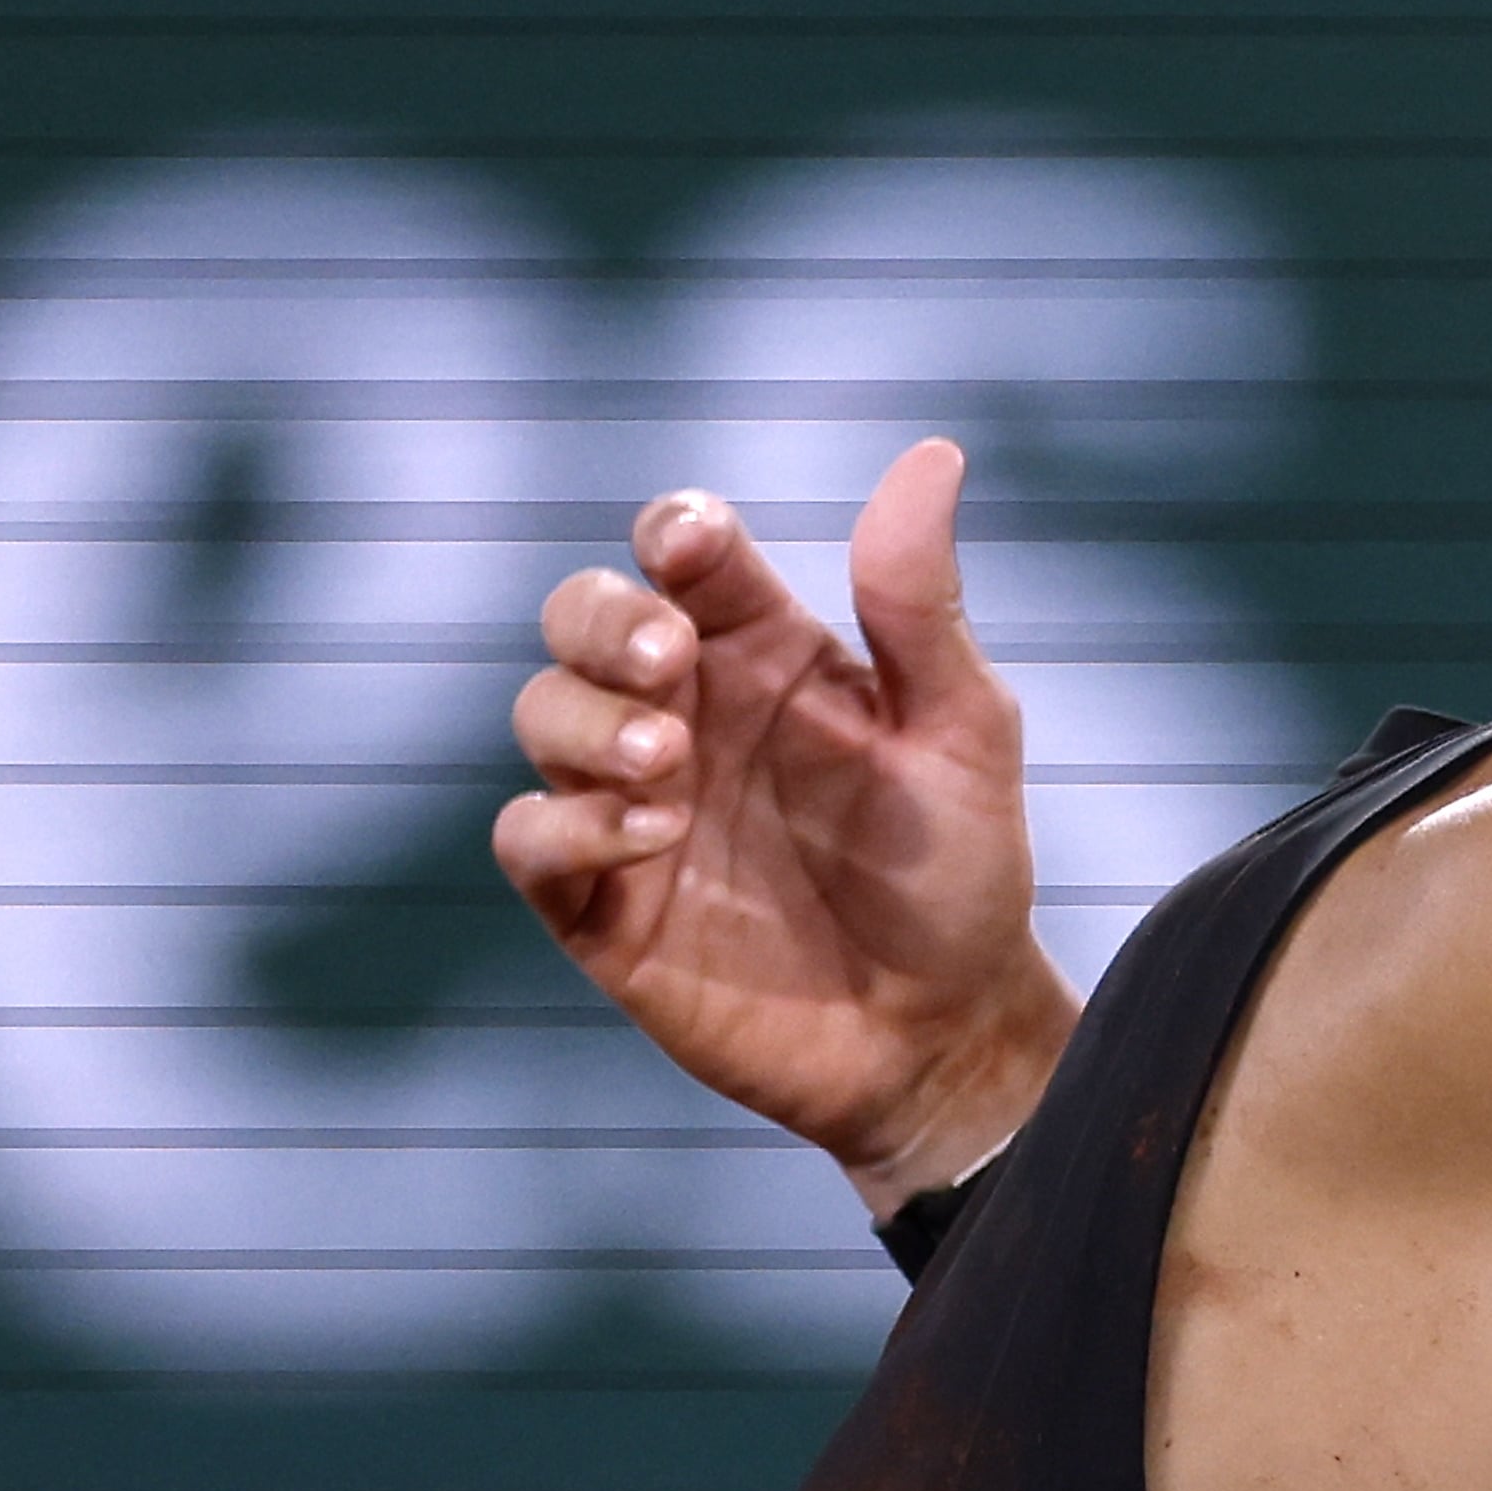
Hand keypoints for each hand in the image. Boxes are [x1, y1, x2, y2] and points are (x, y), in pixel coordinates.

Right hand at [496, 440, 1073, 1212]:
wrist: (945, 1036)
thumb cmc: (959, 877)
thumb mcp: (963, 732)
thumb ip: (923, 604)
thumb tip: (934, 454)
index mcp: (764, 651)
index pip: (683, 549)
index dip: (674, 532)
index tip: (693, 551)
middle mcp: (686, 713)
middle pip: (581, 614)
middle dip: (605, 621)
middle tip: (670, 666)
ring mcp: (633, 805)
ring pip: (540, 711)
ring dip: (588, 720)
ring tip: (670, 764)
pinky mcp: (602, 903)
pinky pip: (528, 837)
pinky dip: (567, 824)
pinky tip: (651, 837)